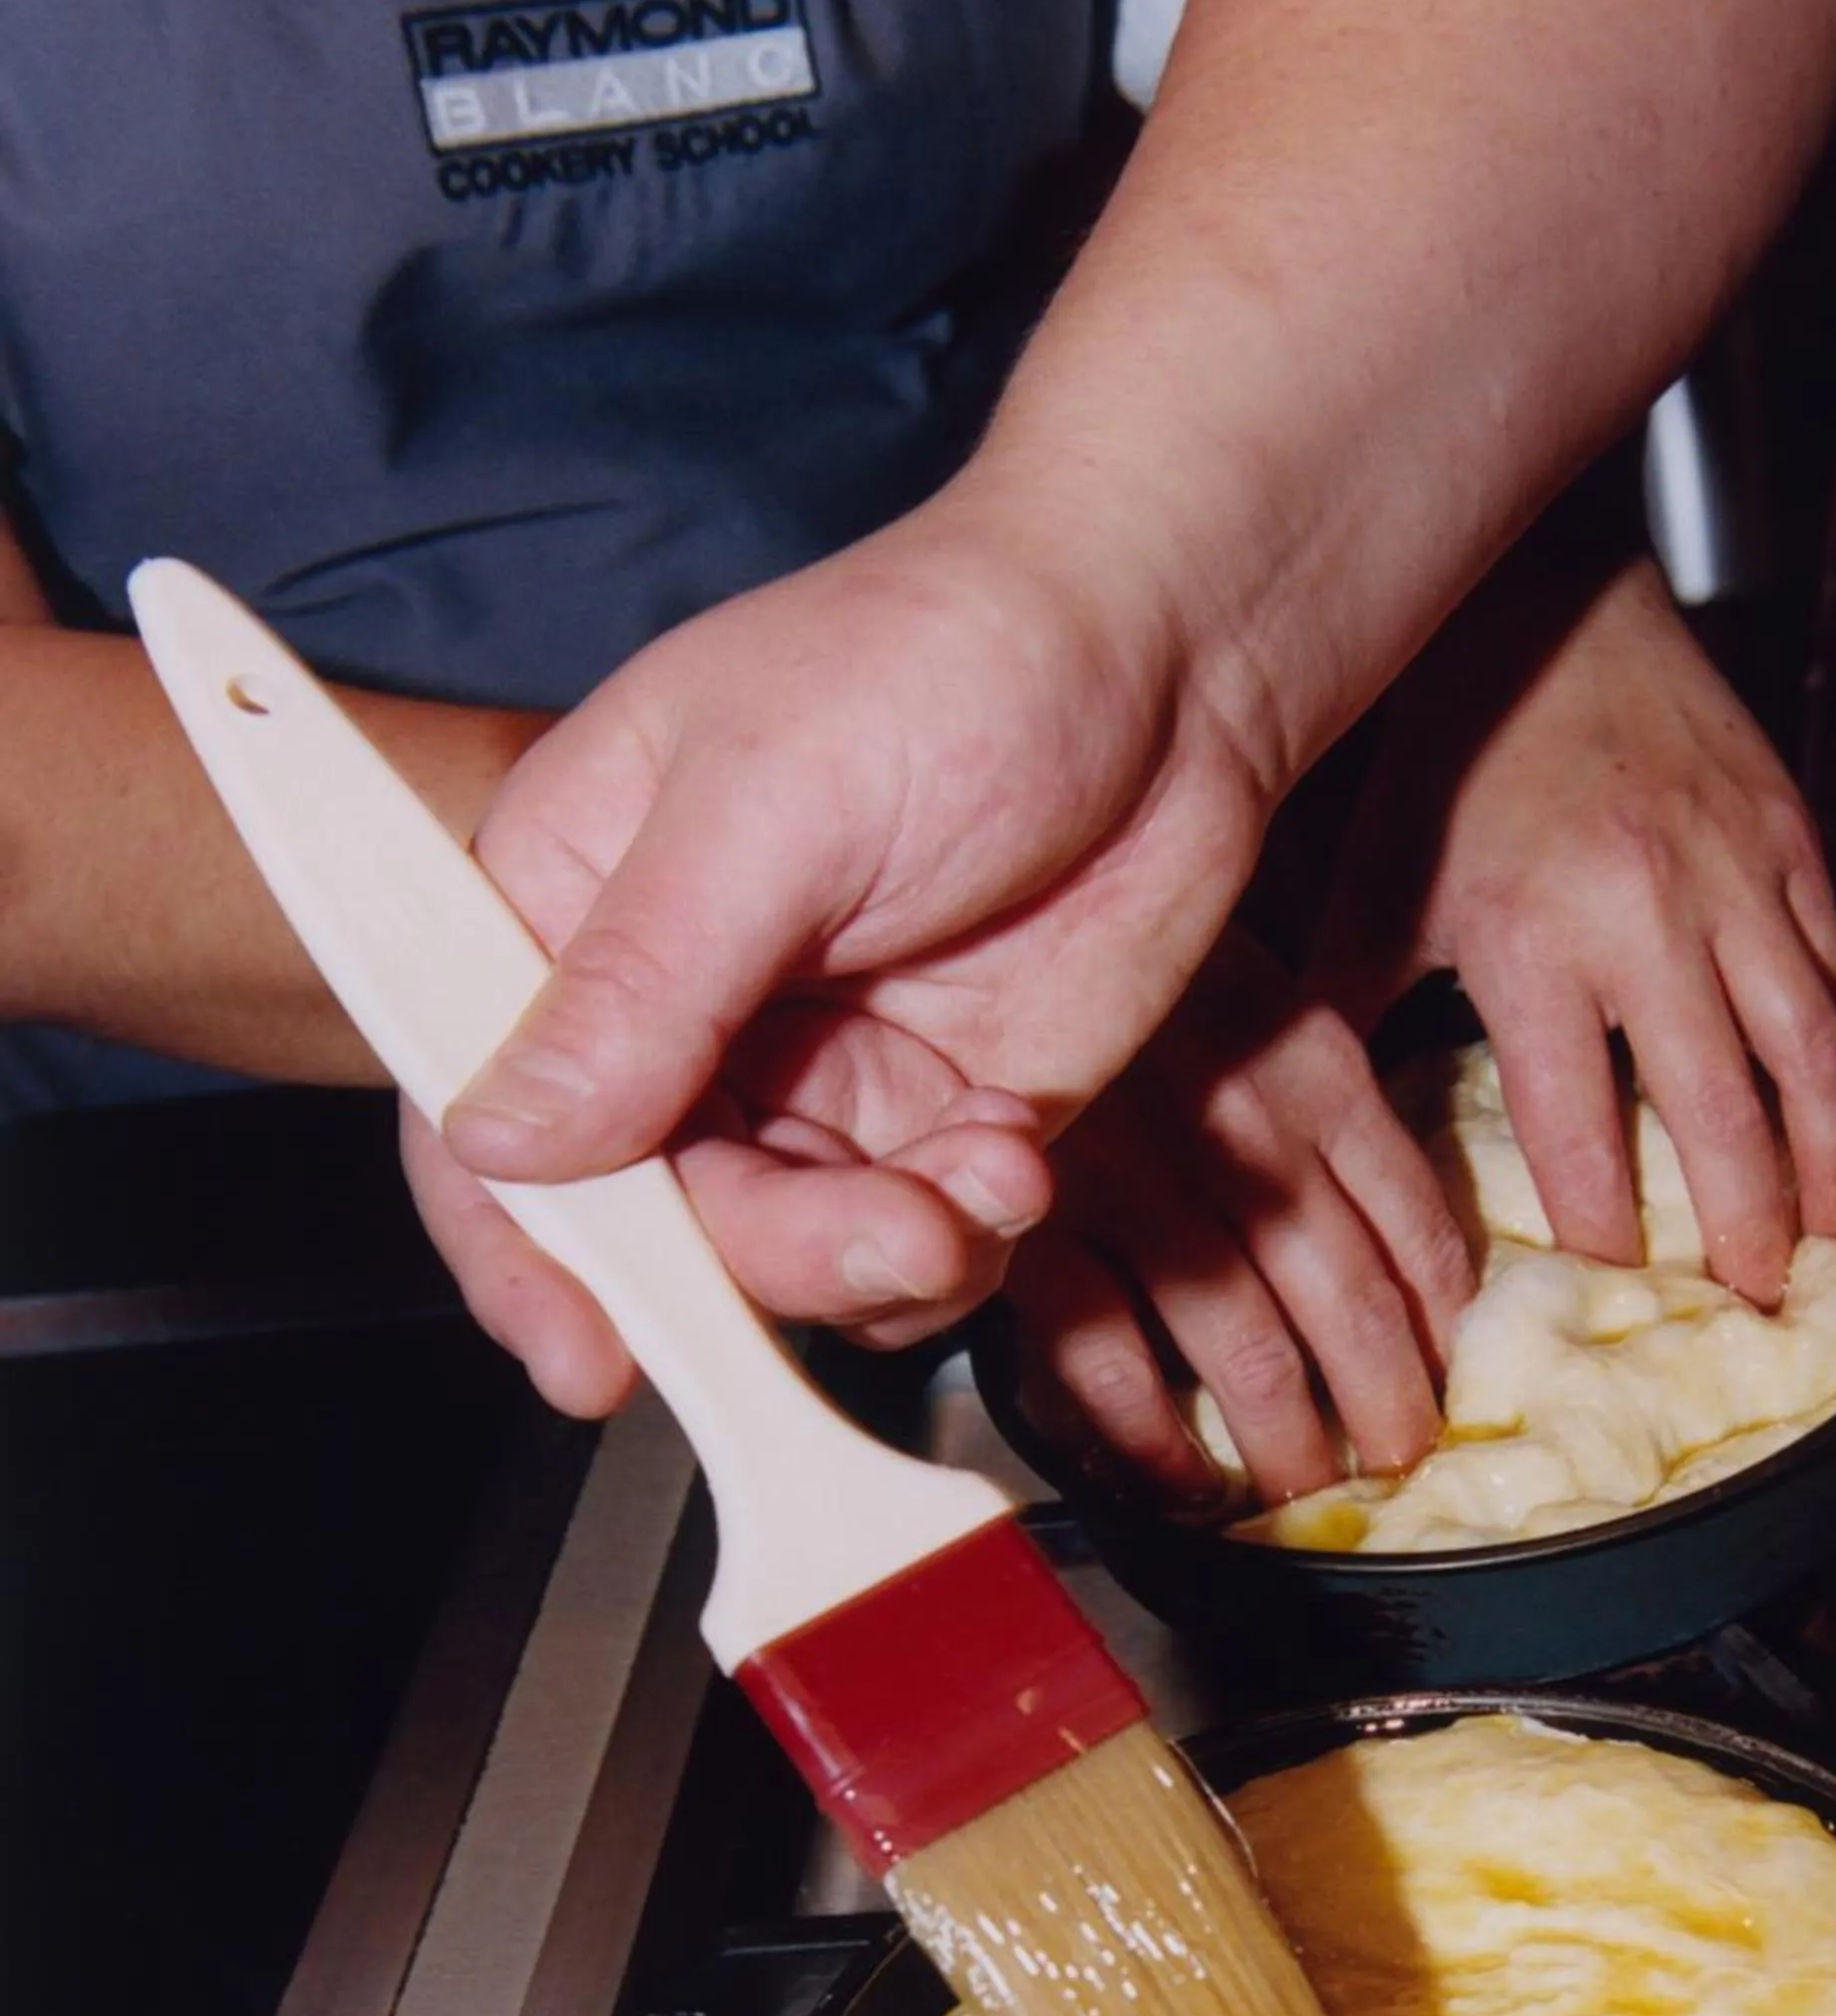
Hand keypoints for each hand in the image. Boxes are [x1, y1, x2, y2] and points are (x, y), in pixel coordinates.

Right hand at [413, 487, 1279, 1410]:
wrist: (1169, 656)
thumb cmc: (949, 658)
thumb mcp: (771, 804)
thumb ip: (642, 983)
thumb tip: (504, 1139)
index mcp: (569, 911)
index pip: (488, 1119)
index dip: (522, 1254)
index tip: (594, 1358)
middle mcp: (673, 1020)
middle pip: (655, 1223)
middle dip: (776, 1258)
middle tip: (897, 1232)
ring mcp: (805, 1080)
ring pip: (790, 1261)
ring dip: (888, 1257)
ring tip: (989, 1175)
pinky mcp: (927, 1120)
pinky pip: (909, 1251)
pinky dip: (967, 1235)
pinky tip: (1020, 1152)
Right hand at [1004, 929, 1474, 1505]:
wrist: (991, 916)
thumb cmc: (1138, 968)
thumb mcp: (1260, 992)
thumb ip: (1328, 1101)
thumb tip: (1402, 1240)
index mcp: (1315, 1069)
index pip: (1413, 1225)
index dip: (1443, 1323)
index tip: (1453, 1381)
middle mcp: (1242, 1130)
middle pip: (1343, 1298)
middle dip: (1383, 1402)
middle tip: (1398, 1462)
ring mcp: (1137, 1180)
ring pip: (1242, 1340)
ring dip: (1285, 1436)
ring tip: (1307, 1489)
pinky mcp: (1037, 1226)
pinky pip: (1110, 1358)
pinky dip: (1154, 1436)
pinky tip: (1184, 1481)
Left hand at [1317, 551, 1835, 1304]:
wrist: (1548, 600)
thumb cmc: (1448, 753)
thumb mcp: (1376, 887)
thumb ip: (1355, 1012)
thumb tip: (1316, 1126)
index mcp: (1531, 940)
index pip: (1576, 1123)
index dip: (1602, 1220)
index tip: (1614, 1283)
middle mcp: (1647, 917)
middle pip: (1719, 1104)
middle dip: (1747, 1215)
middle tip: (1760, 1293)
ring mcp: (1735, 875)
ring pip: (1812, 1040)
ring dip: (1835, 1149)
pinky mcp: (1790, 836)